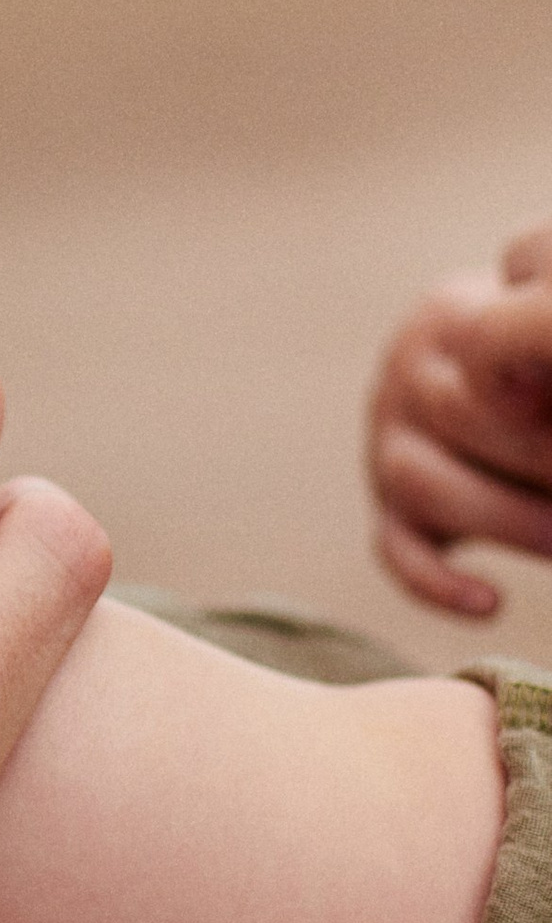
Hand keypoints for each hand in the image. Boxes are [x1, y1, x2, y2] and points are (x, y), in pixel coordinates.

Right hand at [368, 223, 551, 612]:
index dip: (541, 393)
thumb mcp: (536, 336)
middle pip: (459, 416)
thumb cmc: (533, 367)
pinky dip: (436, 583)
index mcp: (449, 319)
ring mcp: (387, 442)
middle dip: (542, 459)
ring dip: (508, 519)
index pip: (488, 348)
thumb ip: (538, 354)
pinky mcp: (389, 507)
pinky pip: (395, 547)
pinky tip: (491, 603)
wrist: (485, 376)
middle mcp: (404, 377)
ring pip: (418, 481)